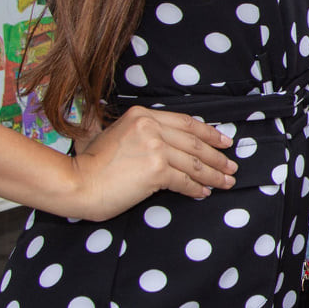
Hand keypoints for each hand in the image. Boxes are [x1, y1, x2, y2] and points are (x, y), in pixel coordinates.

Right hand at [67, 105, 234, 220]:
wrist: (77, 183)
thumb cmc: (92, 165)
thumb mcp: (113, 134)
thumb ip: (140, 132)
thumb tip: (170, 143)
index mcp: (142, 115)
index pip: (185, 123)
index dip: (209, 133)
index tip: (224, 141)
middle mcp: (150, 127)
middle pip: (194, 142)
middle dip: (217, 156)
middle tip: (231, 166)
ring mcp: (154, 147)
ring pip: (193, 162)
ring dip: (213, 174)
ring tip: (226, 182)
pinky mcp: (155, 170)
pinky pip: (184, 180)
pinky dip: (196, 188)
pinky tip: (204, 192)